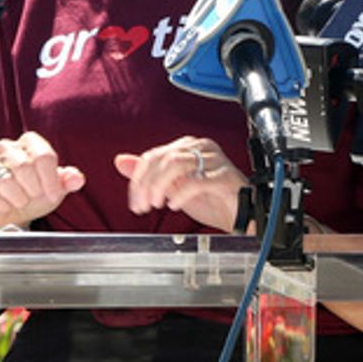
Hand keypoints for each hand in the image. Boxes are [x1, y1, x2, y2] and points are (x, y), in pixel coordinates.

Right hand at [0, 131, 84, 229]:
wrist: (12, 212)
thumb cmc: (36, 194)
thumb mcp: (56, 188)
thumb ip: (68, 181)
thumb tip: (77, 178)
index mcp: (31, 143)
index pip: (43, 156)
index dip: (50, 180)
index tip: (52, 194)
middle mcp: (8, 147)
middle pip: (23, 166)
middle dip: (32, 189)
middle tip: (33, 197)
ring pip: (4, 180)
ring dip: (17, 198)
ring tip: (21, 201)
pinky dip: (0, 204)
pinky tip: (6, 205)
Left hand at [114, 137, 245, 232]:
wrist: (242, 215)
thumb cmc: (212, 200)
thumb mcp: (173, 188)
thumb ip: (149, 174)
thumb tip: (121, 161)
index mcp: (187, 146)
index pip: (153, 156)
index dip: (138, 179)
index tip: (134, 201)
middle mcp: (200, 147)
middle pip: (162, 158)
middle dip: (146, 185)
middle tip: (141, 207)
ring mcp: (214, 158)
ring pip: (176, 164)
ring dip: (160, 187)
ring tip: (156, 205)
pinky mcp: (224, 174)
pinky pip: (197, 180)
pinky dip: (181, 193)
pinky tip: (175, 205)